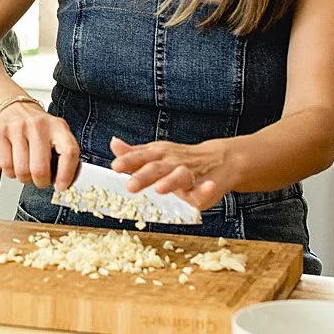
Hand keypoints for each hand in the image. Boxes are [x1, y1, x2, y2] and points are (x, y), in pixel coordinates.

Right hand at [0, 102, 80, 189]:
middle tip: (40, 180)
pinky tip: (14, 165)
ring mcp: (17, 128)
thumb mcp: (56, 134)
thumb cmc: (37, 127)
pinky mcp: (0, 132)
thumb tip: (63, 183)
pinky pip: (6, 165)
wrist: (14, 107)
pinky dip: (10, 172)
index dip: (66, 174)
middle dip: (40, 182)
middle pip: (40, 168)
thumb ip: (63, 155)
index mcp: (57, 127)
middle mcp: (38, 125)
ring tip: (27, 171)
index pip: (68, 152)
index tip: (61, 186)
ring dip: (24, 178)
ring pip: (21, 170)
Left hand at [107, 135, 229, 212]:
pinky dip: (206, 188)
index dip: (128, 161)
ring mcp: (190, 174)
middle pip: (157, 168)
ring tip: (160, 188)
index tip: (116, 166)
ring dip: (170, 181)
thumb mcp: (156, 153)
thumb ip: (134, 153)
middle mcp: (172, 162)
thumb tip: (114, 144)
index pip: (141, 157)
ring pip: (180, 177)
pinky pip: (205, 189)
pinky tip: (208, 187)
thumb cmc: (181, 159)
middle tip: (130, 186)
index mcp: (158, 155)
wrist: (219, 158)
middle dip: (144, 176)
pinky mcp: (205, 188)